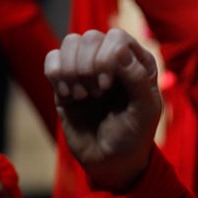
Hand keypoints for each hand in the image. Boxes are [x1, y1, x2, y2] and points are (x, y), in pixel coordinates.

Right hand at [45, 29, 163, 193]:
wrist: (109, 161)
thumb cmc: (133, 136)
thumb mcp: (145, 111)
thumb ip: (137, 79)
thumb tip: (118, 49)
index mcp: (137, 63)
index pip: (117, 37)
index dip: (106, 57)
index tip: (107, 87)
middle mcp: (113, 60)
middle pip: (90, 37)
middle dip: (88, 66)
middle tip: (96, 94)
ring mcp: (88, 68)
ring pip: (70, 42)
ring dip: (71, 70)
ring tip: (82, 96)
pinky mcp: (65, 80)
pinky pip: (52, 58)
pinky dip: (55, 75)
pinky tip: (68, 96)